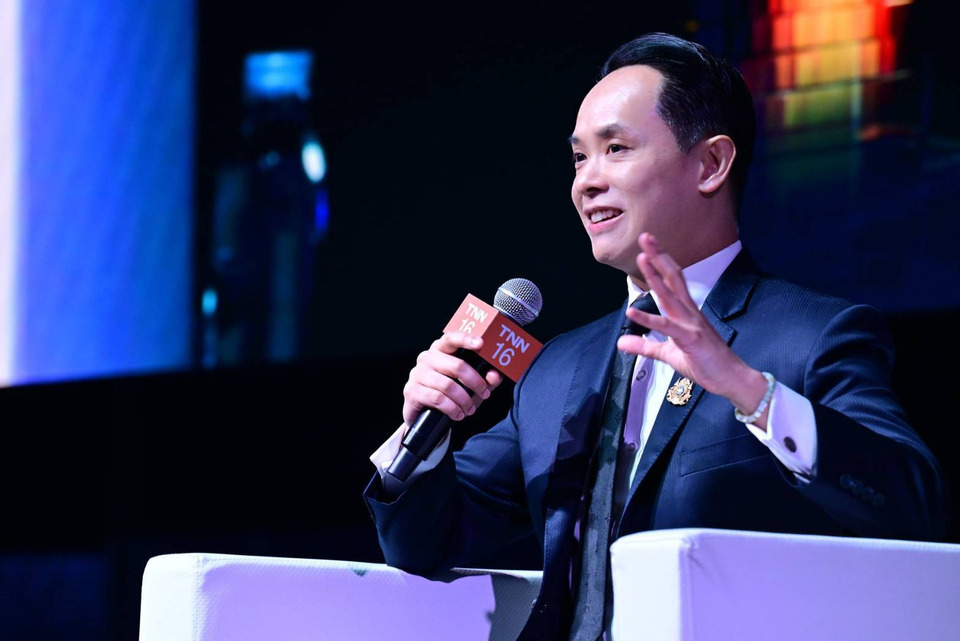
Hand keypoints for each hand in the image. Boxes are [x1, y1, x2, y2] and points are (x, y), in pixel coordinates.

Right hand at [402, 332, 503, 426]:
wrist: (424, 416)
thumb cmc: (451, 394)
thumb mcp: (471, 385)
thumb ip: (486, 379)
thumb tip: (495, 376)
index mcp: (440, 350)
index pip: (451, 338)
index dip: (466, 339)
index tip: (480, 344)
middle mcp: (426, 358)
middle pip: (456, 365)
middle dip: (475, 382)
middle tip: (485, 394)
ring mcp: (417, 374)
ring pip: (448, 385)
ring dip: (464, 400)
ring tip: (470, 410)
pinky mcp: (411, 391)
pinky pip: (437, 399)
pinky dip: (452, 409)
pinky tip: (458, 415)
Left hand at [617, 233, 770, 426]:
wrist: (730, 378)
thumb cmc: (704, 363)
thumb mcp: (668, 354)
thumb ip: (645, 346)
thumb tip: (622, 341)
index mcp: (685, 313)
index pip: (672, 281)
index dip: (660, 263)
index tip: (648, 247)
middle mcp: (688, 312)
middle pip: (673, 277)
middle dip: (659, 256)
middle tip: (645, 236)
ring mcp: (691, 323)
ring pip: (671, 294)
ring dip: (655, 275)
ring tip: (642, 257)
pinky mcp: (690, 338)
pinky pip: (667, 326)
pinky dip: (648, 318)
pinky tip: (631, 310)